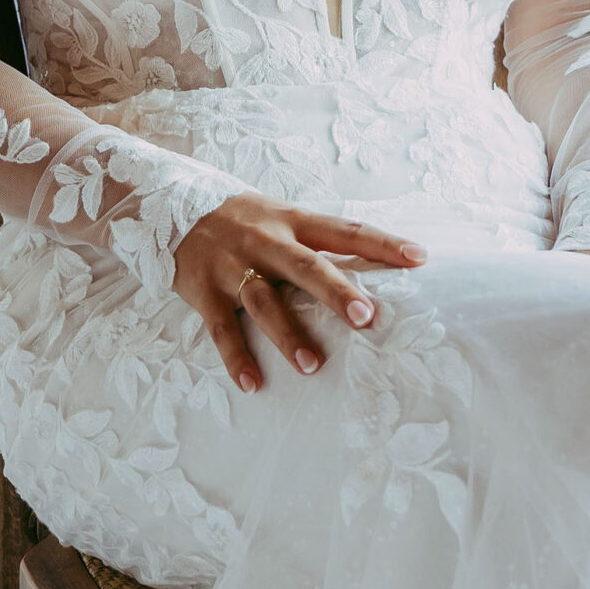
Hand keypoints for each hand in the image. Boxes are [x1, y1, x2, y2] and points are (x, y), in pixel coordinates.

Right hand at [174, 193, 426, 393]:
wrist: (170, 204)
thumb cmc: (241, 219)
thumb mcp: (279, 217)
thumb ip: (315, 243)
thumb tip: (372, 269)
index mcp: (291, 221)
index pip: (345, 230)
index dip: (382, 243)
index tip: (419, 258)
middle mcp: (265, 240)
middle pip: (307, 266)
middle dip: (336, 291)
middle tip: (366, 317)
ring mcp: (233, 266)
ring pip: (265, 301)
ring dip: (289, 335)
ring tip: (313, 365)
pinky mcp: (205, 290)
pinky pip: (222, 329)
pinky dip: (236, 358)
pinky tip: (253, 383)